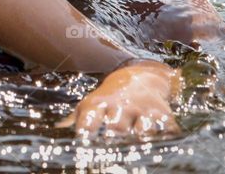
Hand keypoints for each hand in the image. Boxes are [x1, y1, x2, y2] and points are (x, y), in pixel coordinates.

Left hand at [57, 60, 180, 139]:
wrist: (140, 77)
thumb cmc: (109, 99)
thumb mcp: (90, 104)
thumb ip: (76, 118)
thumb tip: (57, 128)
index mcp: (100, 105)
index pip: (91, 119)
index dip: (87, 129)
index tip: (84, 140)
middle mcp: (122, 107)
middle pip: (117, 126)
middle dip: (114, 136)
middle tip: (110, 146)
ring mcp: (143, 110)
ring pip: (143, 128)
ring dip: (140, 137)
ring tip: (136, 146)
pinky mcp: (163, 115)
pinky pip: (167, 128)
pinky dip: (167, 137)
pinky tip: (164, 142)